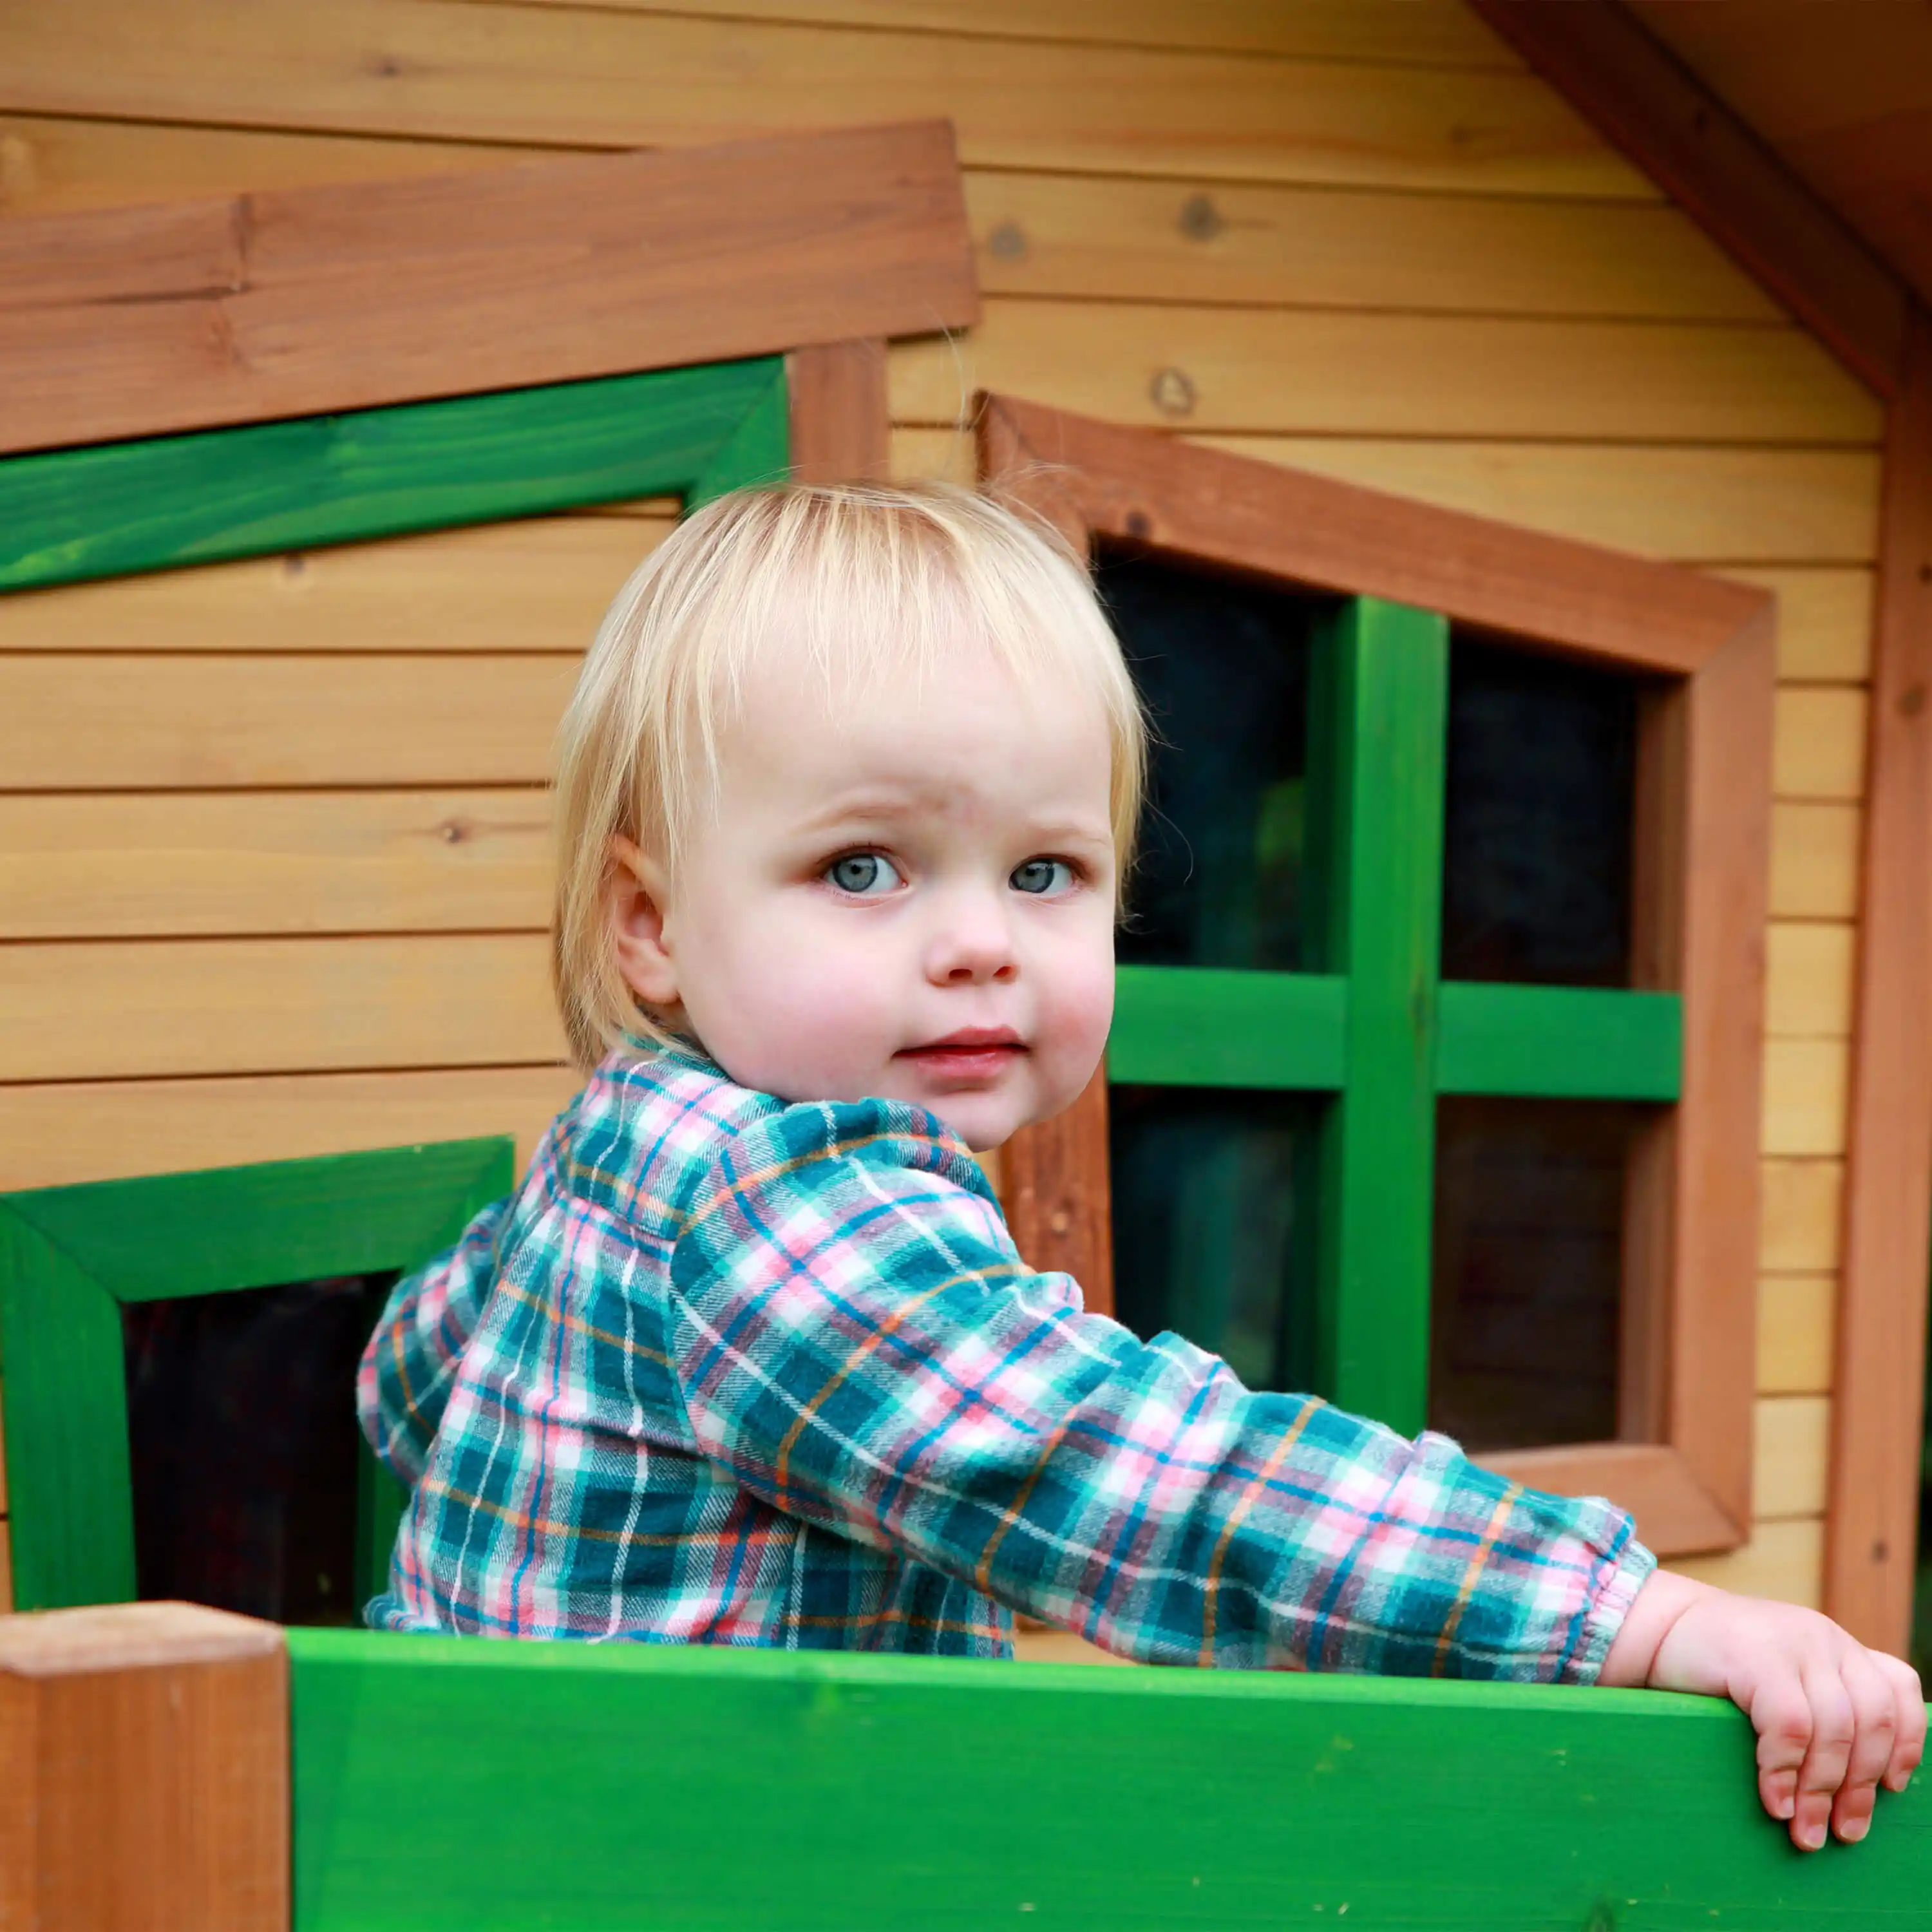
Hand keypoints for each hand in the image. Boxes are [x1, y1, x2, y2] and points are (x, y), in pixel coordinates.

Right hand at [1601, 1569, 1924, 1848]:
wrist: (1651, 1625)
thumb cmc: (1715, 1666)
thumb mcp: (1781, 1675)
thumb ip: (1818, 1703)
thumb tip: (1857, 1783)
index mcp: (1835, 1644)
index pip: (1897, 1689)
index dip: (1905, 1743)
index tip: (1890, 1789)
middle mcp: (1823, 1637)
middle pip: (1872, 1721)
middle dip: (1860, 1787)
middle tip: (1843, 1833)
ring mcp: (1792, 1642)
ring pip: (1835, 1730)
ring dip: (1821, 1791)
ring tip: (1804, 1830)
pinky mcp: (1755, 1655)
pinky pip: (1789, 1726)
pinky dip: (1785, 1771)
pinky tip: (1774, 1799)